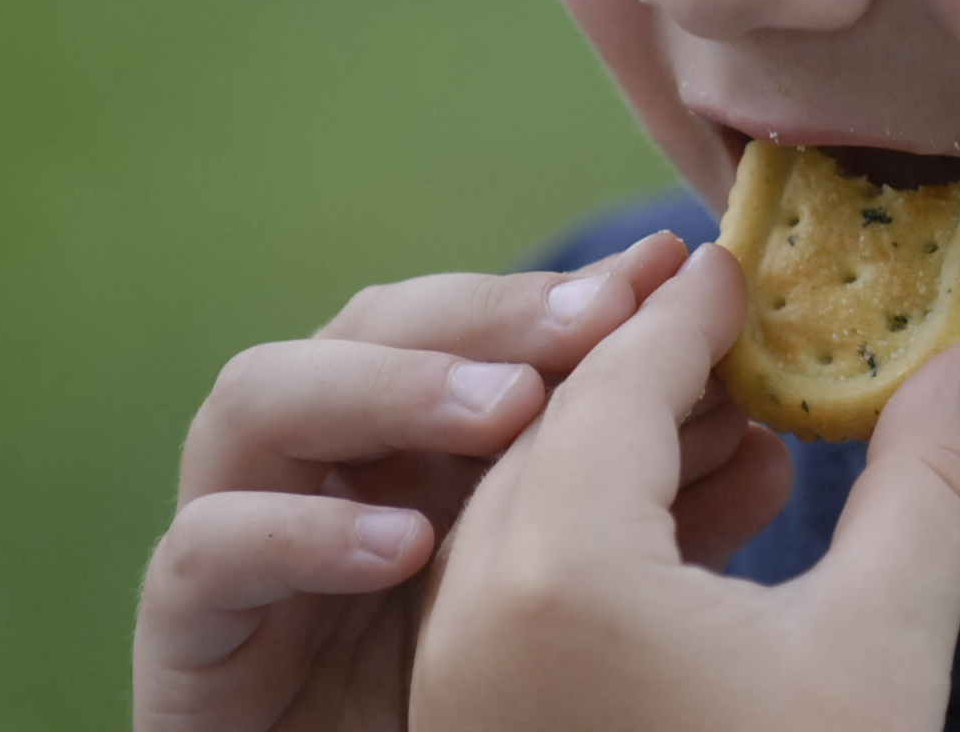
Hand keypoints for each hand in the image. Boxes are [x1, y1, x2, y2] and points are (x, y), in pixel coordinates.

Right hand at [134, 230, 781, 731]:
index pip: (483, 325)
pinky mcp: (189, 633)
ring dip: (388, 386)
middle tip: (598, 316)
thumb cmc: (502, 720)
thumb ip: (674, 516)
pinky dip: (295, 534)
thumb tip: (770, 437)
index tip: (676, 272)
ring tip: (507, 411)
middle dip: (490, 310)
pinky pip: (202, 553)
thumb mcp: (608, 601)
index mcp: (425, 440)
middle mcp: (330, 465)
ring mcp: (246, 536)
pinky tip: (403, 548)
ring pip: (260, 397)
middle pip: (374, 323)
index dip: (570, 290)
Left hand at [409, 242, 959, 731]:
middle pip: (557, 427)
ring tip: (726, 421)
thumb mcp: (882, 659)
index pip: (620, 378)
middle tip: (741, 329)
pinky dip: (592, 528)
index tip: (745, 264)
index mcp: (560, 576)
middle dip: (649, 366)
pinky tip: (685, 533)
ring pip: (527, 504)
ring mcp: (455, 682)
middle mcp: (476, 614)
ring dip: (617, 447)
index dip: (690, 310)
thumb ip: (930, 491)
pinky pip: (514, 580)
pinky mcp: (467, 729)